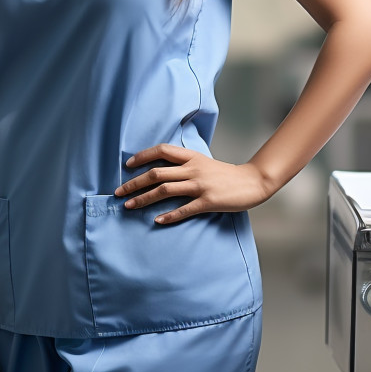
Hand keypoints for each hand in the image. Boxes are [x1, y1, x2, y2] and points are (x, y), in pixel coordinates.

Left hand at [115, 144, 271, 224]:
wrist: (252, 182)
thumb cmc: (224, 174)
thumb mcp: (203, 162)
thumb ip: (184, 164)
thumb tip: (161, 169)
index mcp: (191, 157)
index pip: (161, 150)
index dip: (142, 156)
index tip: (127, 165)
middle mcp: (193, 169)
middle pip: (157, 173)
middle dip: (134, 183)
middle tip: (118, 192)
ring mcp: (200, 185)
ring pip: (165, 190)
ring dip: (144, 199)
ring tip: (129, 206)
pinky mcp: (208, 201)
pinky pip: (184, 209)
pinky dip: (169, 215)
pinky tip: (157, 221)